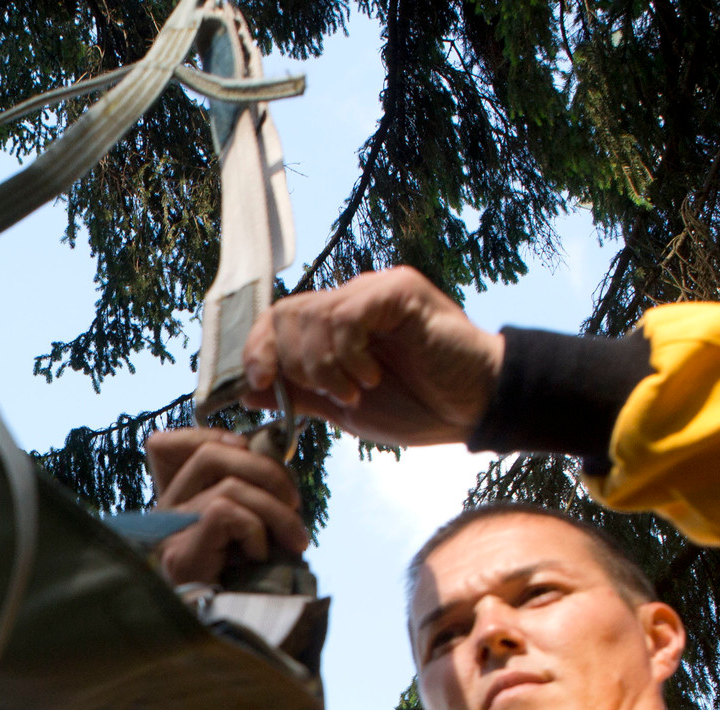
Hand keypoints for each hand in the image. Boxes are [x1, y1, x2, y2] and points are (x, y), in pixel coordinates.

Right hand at [146, 427, 309, 586]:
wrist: (219, 640)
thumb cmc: (242, 590)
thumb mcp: (248, 533)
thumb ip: (250, 497)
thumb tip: (279, 463)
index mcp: (179, 502)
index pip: (173, 444)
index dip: (217, 438)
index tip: (256, 454)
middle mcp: (165, 512)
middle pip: (210, 453)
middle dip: (268, 471)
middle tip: (295, 505)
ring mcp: (170, 531)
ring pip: (230, 486)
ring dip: (277, 512)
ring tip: (295, 542)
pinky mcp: (181, 551)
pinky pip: (225, 512)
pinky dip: (255, 531)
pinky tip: (258, 558)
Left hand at [243, 267, 504, 445]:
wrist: (473, 407)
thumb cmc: (417, 407)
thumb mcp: (344, 408)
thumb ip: (299, 395)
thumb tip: (247, 393)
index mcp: (335, 325)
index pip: (276, 319)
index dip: (258, 350)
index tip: (258, 384)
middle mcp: (352, 299)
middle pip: (287, 313)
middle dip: (292, 363)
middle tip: (327, 395)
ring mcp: (375, 291)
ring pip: (313, 315)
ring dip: (323, 366)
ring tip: (354, 392)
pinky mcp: (399, 291)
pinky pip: (347, 314)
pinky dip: (347, 354)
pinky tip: (370, 377)